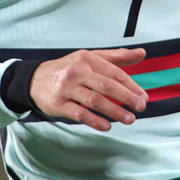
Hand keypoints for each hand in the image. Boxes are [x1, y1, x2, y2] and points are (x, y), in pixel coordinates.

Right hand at [30, 48, 147, 131]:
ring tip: (129, 119)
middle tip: (141, 107)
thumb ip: (117, 56)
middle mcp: (76, 71)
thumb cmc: (69, 69)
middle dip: (127, 97)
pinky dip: (95, 121)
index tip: (143, 96)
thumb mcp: (90, 58)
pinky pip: (80, 114)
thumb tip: (143, 53)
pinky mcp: (58, 104)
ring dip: (115, 111)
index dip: (131, 86)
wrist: (35, 80)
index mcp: (87, 58)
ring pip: (95, 101)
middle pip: (106, 85)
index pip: (114, 73)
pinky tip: (107, 126)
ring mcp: (66, 88)